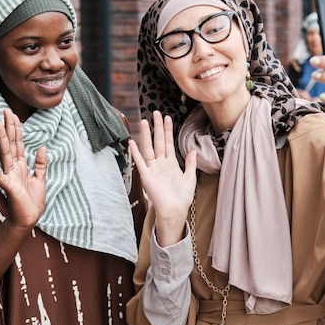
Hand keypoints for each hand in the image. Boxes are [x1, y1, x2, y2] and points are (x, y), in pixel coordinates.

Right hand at [0, 109, 46, 229]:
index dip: (16, 129)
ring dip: (1, 139)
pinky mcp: (9, 187)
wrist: (29, 219)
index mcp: (21, 165)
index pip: (18, 143)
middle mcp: (13, 168)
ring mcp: (10, 176)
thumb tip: (43, 147)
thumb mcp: (40, 179)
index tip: (13, 114)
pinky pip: (0, 177)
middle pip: (11, 144)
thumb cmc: (32, 201)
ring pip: (5, 154)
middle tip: (5, 110)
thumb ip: (41, 163)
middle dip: (9, 127)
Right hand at [129, 111, 196, 246]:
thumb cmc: (182, 197)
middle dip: (157, 127)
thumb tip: (193, 150)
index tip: (168, 117)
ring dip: (147, 135)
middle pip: (158, 141)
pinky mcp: (146, 176)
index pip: (168, 143)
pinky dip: (135, 152)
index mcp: (171, 164)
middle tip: (155, 113)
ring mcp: (153, 169)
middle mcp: (161, 164)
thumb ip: (190, 163)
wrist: (175, 211)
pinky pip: (140, 162)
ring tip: (144, 121)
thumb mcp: (190, 178)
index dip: (168, 130)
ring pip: (149, 148)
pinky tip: (132, 141)